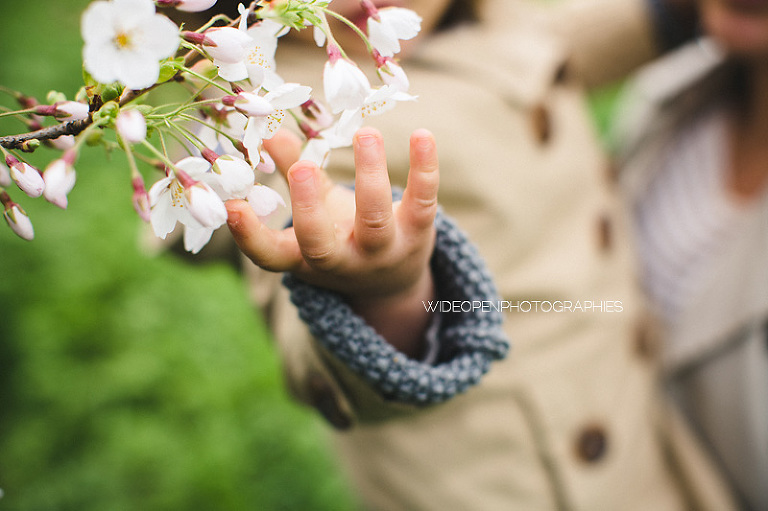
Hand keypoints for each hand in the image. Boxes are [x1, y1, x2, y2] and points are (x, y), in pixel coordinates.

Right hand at [225, 127, 439, 356]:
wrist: (392, 280)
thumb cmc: (340, 238)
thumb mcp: (314, 213)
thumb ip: (292, 172)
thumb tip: (270, 130)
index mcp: (305, 259)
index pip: (270, 256)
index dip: (250, 236)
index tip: (232, 207)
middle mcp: (342, 261)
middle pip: (321, 244)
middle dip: (309, 208)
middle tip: (301, 169)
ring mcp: (381, 251)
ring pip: (375, 219)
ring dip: (369, 175)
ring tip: (365, 133)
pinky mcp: (417, 233)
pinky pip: (422, 201)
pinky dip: (424, 168)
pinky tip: (422, 135)